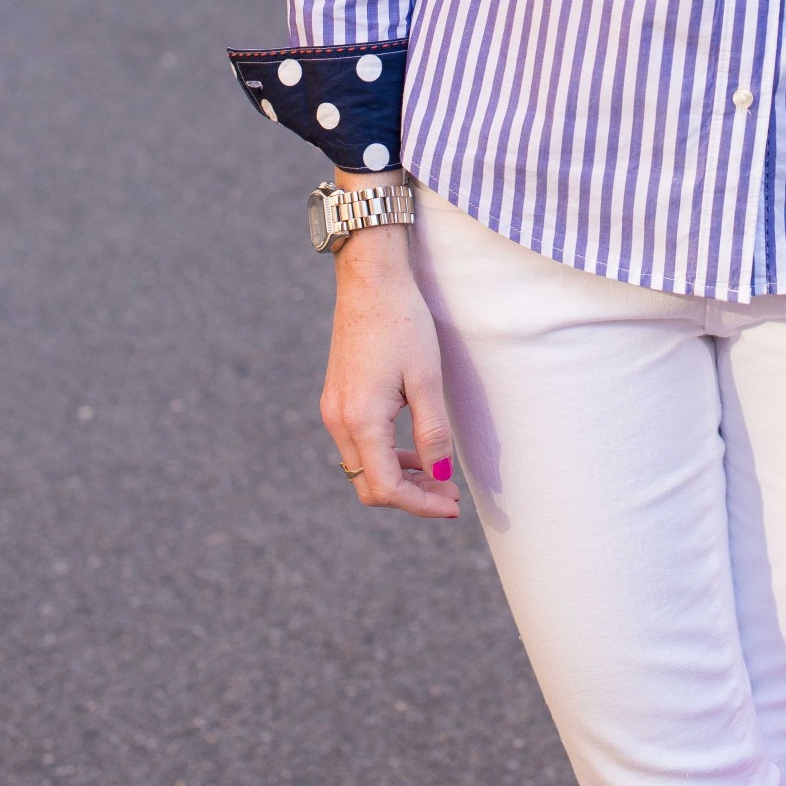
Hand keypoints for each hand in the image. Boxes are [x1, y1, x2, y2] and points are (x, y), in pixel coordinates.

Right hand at [320, 215, 460, 518]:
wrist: (370, 279)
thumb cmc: (402, 322)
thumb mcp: (426, 378)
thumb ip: (432, 432)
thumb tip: (439, 476)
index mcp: (360, 420)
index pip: (386, 487)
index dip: (420, 504)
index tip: (452, 505)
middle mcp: (339, 421)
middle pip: (369, 485)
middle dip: (410, 497)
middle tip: (449, 494)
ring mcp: (334, 410)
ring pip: (363, 467)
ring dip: (399, 478)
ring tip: (437, 475)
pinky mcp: (337, 398)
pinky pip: (358, 445)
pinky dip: (386, 456)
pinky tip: (413, 449)